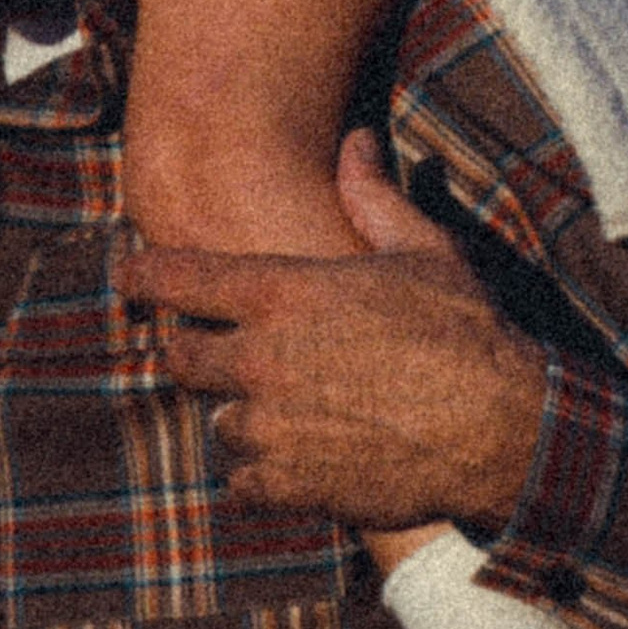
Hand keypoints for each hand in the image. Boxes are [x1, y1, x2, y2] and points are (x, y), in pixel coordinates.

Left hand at [127, 130, 547, 527]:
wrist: (499, 427)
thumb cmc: (463, 330)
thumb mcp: (420, 248)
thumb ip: (371, 196)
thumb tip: (355, 140)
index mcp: (282, 295)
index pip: (179, 279)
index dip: (144, 274)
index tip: (127, 273)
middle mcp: (263, 360)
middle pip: (181, 359)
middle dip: (189, 353)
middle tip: (209, 353)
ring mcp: (272, 429)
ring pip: (217, 424)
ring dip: (238, 416)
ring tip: (277, 412)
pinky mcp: (292, 488)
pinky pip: (243, 484)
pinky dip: (260, 476)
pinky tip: (293, 463)